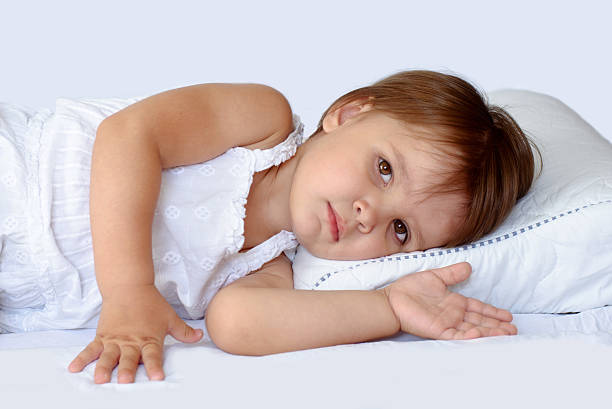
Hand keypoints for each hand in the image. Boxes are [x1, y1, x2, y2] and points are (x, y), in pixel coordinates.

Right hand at [67, 285, 202, 383]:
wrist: (129, 286)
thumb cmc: (151, 303)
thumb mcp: (170, 317)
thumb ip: (183, 331)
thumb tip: (200, 336)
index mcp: (149, 338)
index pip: (153, 355)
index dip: (156, 366)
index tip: (158, 377)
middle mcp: (131, 341)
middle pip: (129, 358)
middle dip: (127, 370)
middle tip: (125, 381)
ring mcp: (115, 339)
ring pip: (108, 356)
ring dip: (104, 367)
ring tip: (100, 379)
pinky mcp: (102, 336)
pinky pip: (90, 348)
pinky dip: (82, 358)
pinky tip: (73, 368)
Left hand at [382, 262, 516, 339]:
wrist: (391, 300)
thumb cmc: (409, 289)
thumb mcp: (434, 277)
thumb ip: (452, 274)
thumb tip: (469, 266)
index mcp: (454, 302)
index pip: (478, 308)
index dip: (493, 312)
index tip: (508, 316)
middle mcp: (453, 314)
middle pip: (480, 320)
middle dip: (497, 325)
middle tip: (514, 329)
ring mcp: (447, 323)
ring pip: (473, 329)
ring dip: (490, 331)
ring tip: (506, 333)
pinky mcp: (438, 330)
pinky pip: (457, 334)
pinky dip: (470, 335)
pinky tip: (481, 334)